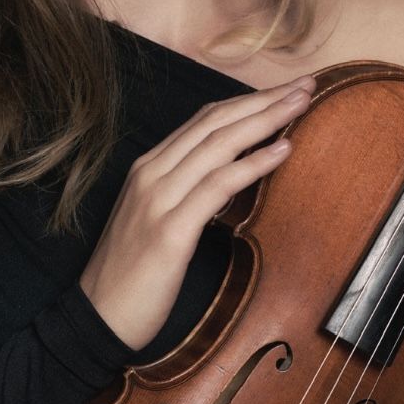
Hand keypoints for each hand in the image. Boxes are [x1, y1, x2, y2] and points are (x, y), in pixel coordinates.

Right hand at [78, 74, 315, 350]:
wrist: (96, 318)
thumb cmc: (132, 277)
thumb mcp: (158, 221)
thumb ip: (187, 193)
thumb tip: (231, 176)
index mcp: (149, 169)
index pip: (204, 120)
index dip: (246, 102)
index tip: (284, 91)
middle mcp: (151, 174)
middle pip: (215, 122)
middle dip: (264, 100)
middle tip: (306, 84)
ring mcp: (158, 199)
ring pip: (219, 144)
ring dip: (266, 119)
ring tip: (303, 103)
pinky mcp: (170, 230)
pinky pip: (218, 185)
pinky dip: (253, 163)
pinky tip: (283, 149)